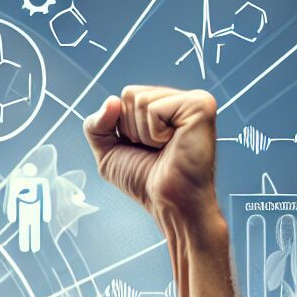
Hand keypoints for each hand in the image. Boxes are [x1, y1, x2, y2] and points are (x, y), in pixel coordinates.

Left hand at [83, 86, 218, 222]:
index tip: (141, 147)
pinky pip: (154, 109)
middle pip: (129, 95)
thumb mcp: (108, 153)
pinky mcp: (200, 105)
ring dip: (143, 134)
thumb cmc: (145, 180)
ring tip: (163, 148)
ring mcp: (192, 99)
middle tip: (154, 149)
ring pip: (140, 101)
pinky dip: (155, 133)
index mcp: (161, 105)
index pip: (123, 97)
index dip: (121, 128)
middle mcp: (177, 99)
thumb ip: (96, 126)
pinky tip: (172, 144)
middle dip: (130, 130)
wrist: (168, 202)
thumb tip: (111, 100)